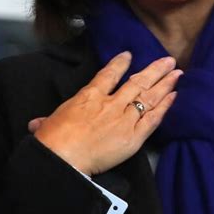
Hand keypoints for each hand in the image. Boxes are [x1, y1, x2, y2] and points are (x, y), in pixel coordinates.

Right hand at [31, 52, 181, 175]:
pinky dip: (165, 107)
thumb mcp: (48, 124)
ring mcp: (124, 119)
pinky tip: (174, 96)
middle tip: (169, 60)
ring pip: (149, 96)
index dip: (120, 63)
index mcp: (89, 96)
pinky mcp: (133, 137)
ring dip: (165, 83)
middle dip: (155, 70)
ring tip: (177, 73)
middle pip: (137, 82)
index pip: (108, 74)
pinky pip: (153, 118)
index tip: (129, 55)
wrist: (63, 158)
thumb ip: (47, 121)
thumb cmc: (52, 141)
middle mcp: (110, 104)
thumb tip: (36, 124)